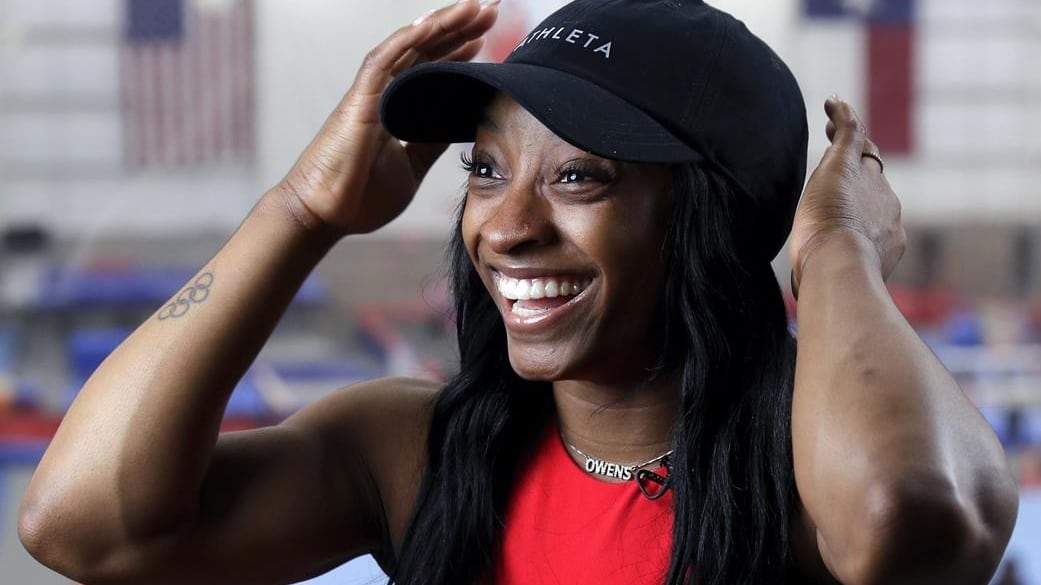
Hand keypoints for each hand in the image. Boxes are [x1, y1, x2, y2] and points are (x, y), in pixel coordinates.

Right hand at [275, 0, 498, 235]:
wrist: (324, 215)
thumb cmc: (359, 196)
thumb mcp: (411, 167)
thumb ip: (431, 143)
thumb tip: (457, 124)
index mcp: (395, 109)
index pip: (431, 70)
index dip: (458, 51)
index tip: (487, 36)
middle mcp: (383, 94)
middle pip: (426, 50)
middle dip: (460, 28)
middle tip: (492, 9)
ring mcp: (371, 93)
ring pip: (410, 47)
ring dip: (442, 25)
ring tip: (474, 7)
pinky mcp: (359, 100)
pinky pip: (385, 60)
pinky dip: (408, 39)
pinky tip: (432, 23)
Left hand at [788, 96, 905, 293]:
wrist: (841, 265)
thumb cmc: (833, 282)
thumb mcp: (836, 280)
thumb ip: (827, 278)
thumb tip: (807, 296)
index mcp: (887, 235)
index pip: (875, 211)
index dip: (862, 202)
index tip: (847, 203)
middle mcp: (886, 206)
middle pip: (873, 178)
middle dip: (861, 164)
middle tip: (843, 151)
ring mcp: (869, 183)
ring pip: (863, 152)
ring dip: (849, 136)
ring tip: (833, 121)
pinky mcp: (846, 165)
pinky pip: (850, 132)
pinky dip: (841, 116)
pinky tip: (831, 102)